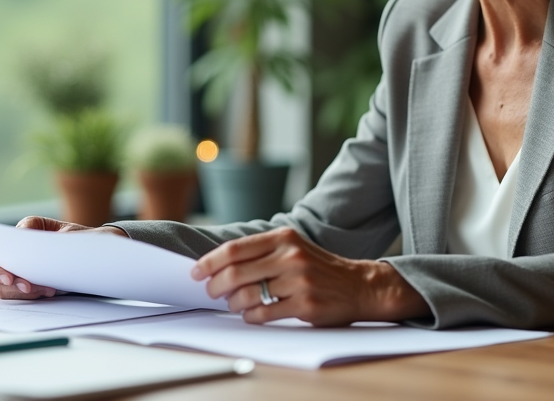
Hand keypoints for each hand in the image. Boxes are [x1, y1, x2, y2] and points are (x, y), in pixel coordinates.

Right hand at [0, 216, 127, 298]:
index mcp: (20, 234)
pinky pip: (16, 296)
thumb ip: (45, 231)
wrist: (101, 254)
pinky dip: (29, 297)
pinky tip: (48, 292)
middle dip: (2, 281)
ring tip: (46, 290)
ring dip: (18, 292)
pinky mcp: (27, 286)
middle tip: (26, 287)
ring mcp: (17, 270)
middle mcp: (12, 252)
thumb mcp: (68, 231)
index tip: (11, 276)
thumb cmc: (83, 240)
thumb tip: (22, 234)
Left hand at [190, 227, 428, 325]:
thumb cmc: (318, 267)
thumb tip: (218, 265)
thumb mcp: (293, 247)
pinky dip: (251, 316)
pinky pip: (264, 314)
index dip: (209, 261)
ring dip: (233, 303)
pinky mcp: (304, 304)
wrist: (358, 285)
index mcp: (284, 237)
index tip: (195, 271)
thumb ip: (261, 251)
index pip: (235, 249)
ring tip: (234, 304)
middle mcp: (290, 256)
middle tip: (211, 292)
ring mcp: (298, 281)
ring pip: (247, 295)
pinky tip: (252, 314)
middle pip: (236, 272)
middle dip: (215, 286)